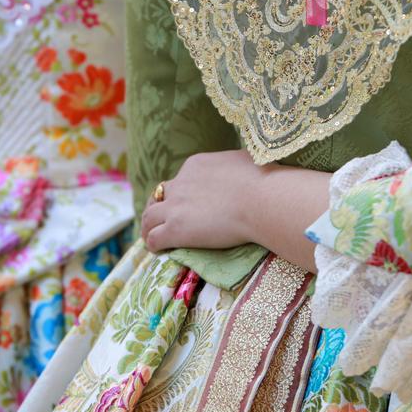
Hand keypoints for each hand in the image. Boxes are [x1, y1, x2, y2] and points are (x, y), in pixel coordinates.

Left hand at [141, 150, 263, 252]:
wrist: (263, 201)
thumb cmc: (263, 180)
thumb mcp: (243, 160)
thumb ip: (232, 166)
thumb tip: (239, 167)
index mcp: (196, 165)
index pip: (181, 179)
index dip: (182, 192)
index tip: (188, 203)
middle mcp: (181, 183)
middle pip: (160, 194)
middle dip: (159, 206)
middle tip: (162, 218)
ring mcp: (176, 207)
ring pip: (149, 216)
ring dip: (148, 226)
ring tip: (151, 236)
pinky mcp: (176, 229)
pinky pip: (154, 238)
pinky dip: (153, 244)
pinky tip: (158, 250)